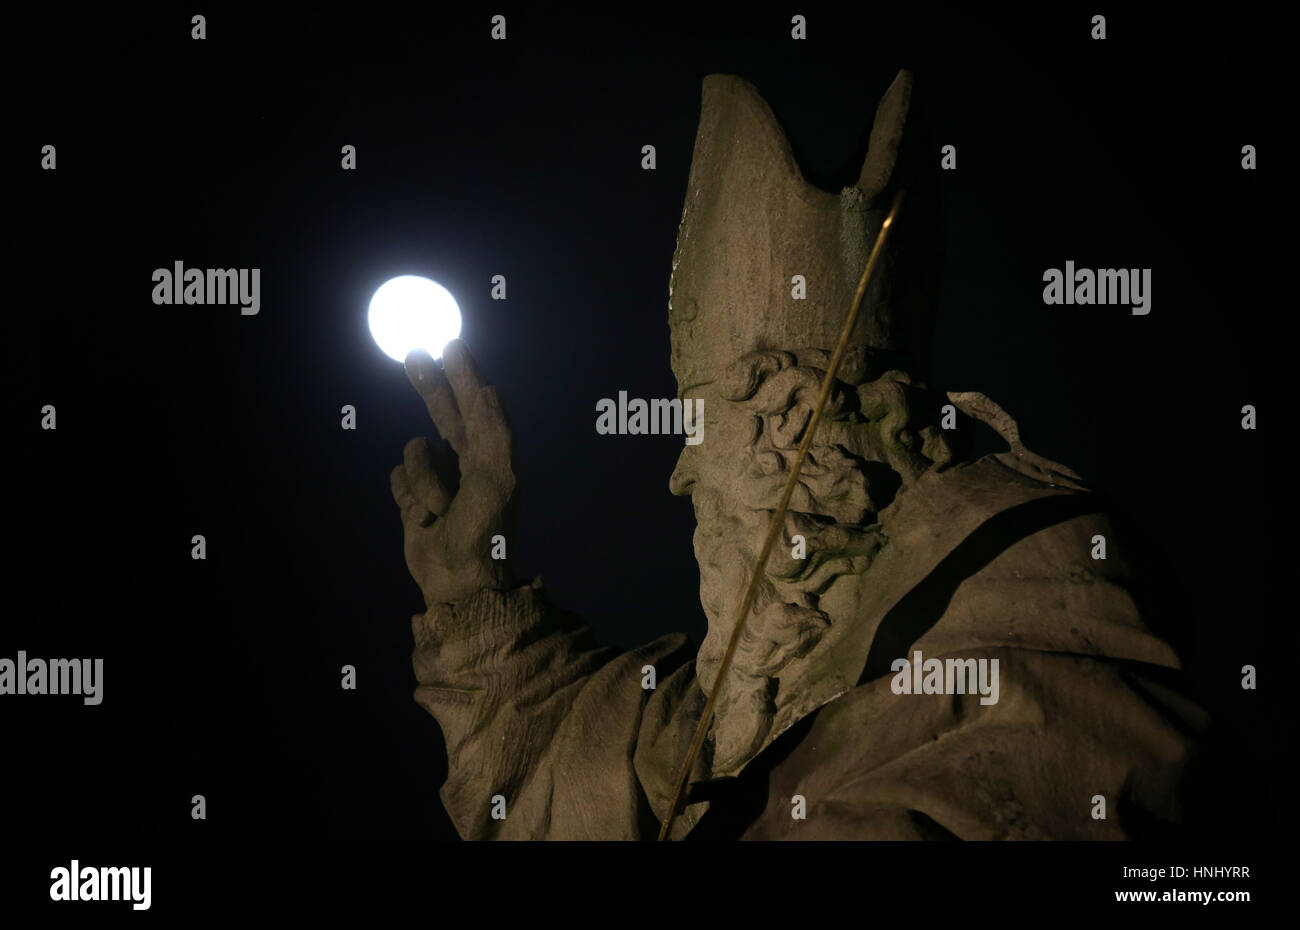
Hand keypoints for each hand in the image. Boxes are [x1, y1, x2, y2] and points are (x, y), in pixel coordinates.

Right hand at [391, 339, 515, 606]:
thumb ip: (494, 430)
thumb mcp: (498, 475)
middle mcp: (463, 460)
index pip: (473, 404)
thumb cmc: (484, 527)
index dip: (462, 374)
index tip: (450, 344)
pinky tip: (423, 519)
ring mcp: (435, 478)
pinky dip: (408, 497)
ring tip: (440, 509)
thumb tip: (488, 388)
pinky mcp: (410, 498)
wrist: (457, 577)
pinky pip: (397, 479)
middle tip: (413, 354)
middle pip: (441, 411)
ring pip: (414, 453)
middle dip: (430, 384)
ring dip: (425, 482)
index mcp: (489, 452)